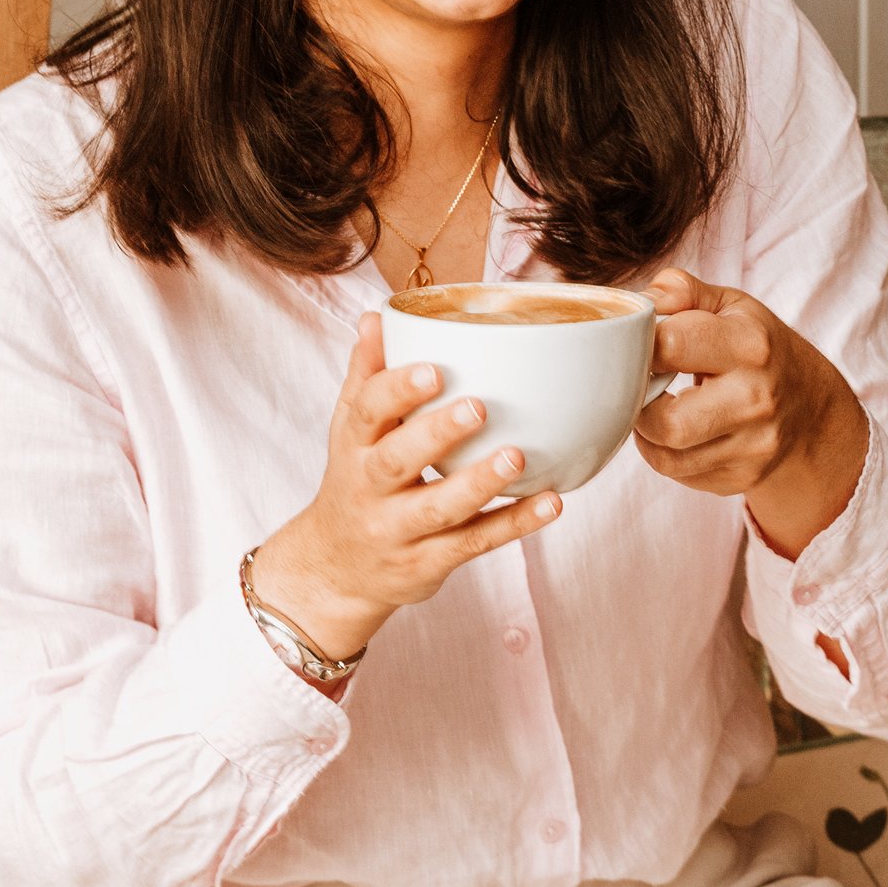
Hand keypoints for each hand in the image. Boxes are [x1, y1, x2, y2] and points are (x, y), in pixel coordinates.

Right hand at [249, 316, 557, 662]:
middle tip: (479, 407)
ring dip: (479, 483)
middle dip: (436, 435)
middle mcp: (369, 490)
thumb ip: (366, 376)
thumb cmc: (356, 482)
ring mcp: (398, 531)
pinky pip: (473, 544)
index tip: (433, 370)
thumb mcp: (350, 431)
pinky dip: (514, 525)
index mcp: (353, 446)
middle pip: (397, 462)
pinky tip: (550, 503)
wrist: (336, 569)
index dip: (396, 391)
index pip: (366, 413)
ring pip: (438, 509)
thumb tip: (377, 316)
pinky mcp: (427, 563)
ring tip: (518, 456)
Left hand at [633, 269, 868, 556]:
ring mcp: (753, 445)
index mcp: (750, 345)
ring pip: (666, 455)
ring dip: (648, 432)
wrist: (814, 412)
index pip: (669, 344)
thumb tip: (641, 300)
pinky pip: (678, 473)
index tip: (639, 346)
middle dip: (640, 404)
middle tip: (644, 387)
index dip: (640, 344)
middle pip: (667, 421)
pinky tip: (677, 431)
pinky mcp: (743, 476)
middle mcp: (756, 399)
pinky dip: (665, 453)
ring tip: (657, 407)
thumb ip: (683, 291)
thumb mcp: (733, 307)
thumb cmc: (762, 351)